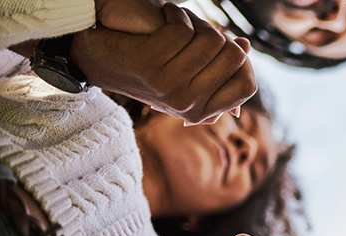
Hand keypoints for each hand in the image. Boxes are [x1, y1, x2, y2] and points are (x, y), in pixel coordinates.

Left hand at [71, 3, 256, 123]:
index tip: (222, 46)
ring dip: (195, 20)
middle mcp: (187, 105)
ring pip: (211, 40)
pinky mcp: (151, 65)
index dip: (240, 60)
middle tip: (194, 30)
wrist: (98, 57)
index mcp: (201, 112)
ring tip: (176, 22)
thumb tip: (244, 46)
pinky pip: (184, 30)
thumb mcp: (185, 71)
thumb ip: (214, 64)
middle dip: (217, 34)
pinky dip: (174, 13)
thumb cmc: (147, 62)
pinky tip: (163, 15)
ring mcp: (169, 87)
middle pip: (233, 56)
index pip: (247, 86)